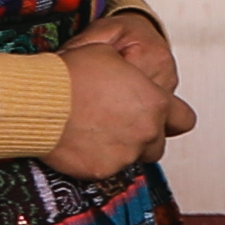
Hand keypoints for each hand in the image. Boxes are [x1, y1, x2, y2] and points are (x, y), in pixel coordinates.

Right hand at [43, 30, 182, 179]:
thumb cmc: (71, 74)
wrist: (40, 101)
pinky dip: (96, 159)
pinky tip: (81, 143)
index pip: (184, 119)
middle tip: (122, 125)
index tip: (163, 117)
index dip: (173, 117)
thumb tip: (129, 73)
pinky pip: (106, 168)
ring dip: (120, 148)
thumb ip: (131, 73)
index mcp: (154, 103)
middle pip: (158, 145)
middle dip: (144, 137)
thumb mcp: (108, 53)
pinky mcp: (101, 170)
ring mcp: (125, 155)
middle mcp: (146, 132)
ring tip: (95, 132)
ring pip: (131, 158)